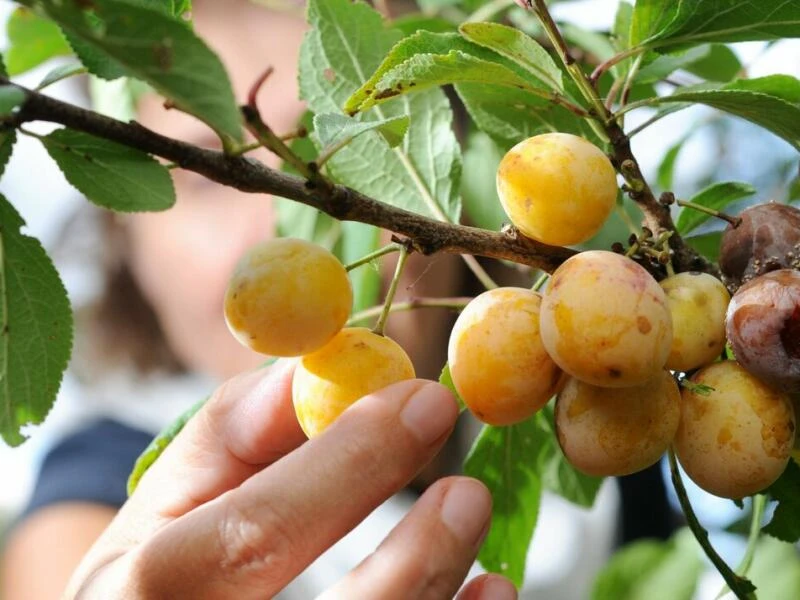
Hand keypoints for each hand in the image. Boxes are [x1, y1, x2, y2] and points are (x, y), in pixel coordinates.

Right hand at [65, 360, 516, 598]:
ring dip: (436, 585)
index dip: (349, 465)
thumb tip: (309, 370)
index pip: (254, 534)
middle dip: (413, 557)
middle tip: (467, 488)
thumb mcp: (170, 501)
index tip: (423, 400)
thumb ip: (230, 434)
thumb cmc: (162, 568)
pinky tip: (487, 589)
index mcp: (148, 592)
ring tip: (469, 510)